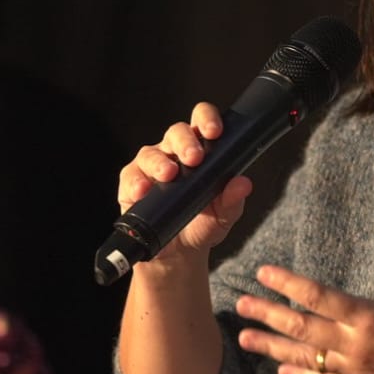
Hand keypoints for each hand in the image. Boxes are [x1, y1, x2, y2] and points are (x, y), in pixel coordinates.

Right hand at [116, 102, 252, 266]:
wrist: (178, 253)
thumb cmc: (202, 224)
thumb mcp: (223, 216)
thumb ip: (233, 200)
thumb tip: (243, 183)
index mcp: (201, 149)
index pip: (202, 121)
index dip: (207, 119)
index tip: (215, 132)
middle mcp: (174, 152)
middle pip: (177, 132)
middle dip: (186, 142)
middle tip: (195, 158)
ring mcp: (150, 166)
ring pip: (151, 152)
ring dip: (160, 162)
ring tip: (169, 175)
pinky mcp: (132, 183)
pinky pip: (131, 176)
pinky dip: (136, 183)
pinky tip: (143, 190)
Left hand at [234, 213, 373, 373]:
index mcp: (369, 316)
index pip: (318, 297)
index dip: (287, 284)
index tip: (263, 272)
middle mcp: (357, 345)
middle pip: (301, 328)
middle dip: (268, 315)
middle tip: (240, 305)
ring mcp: (357, 370)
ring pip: (306, 357)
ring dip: (272, 347)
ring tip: (244, 338)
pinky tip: (280, 370)